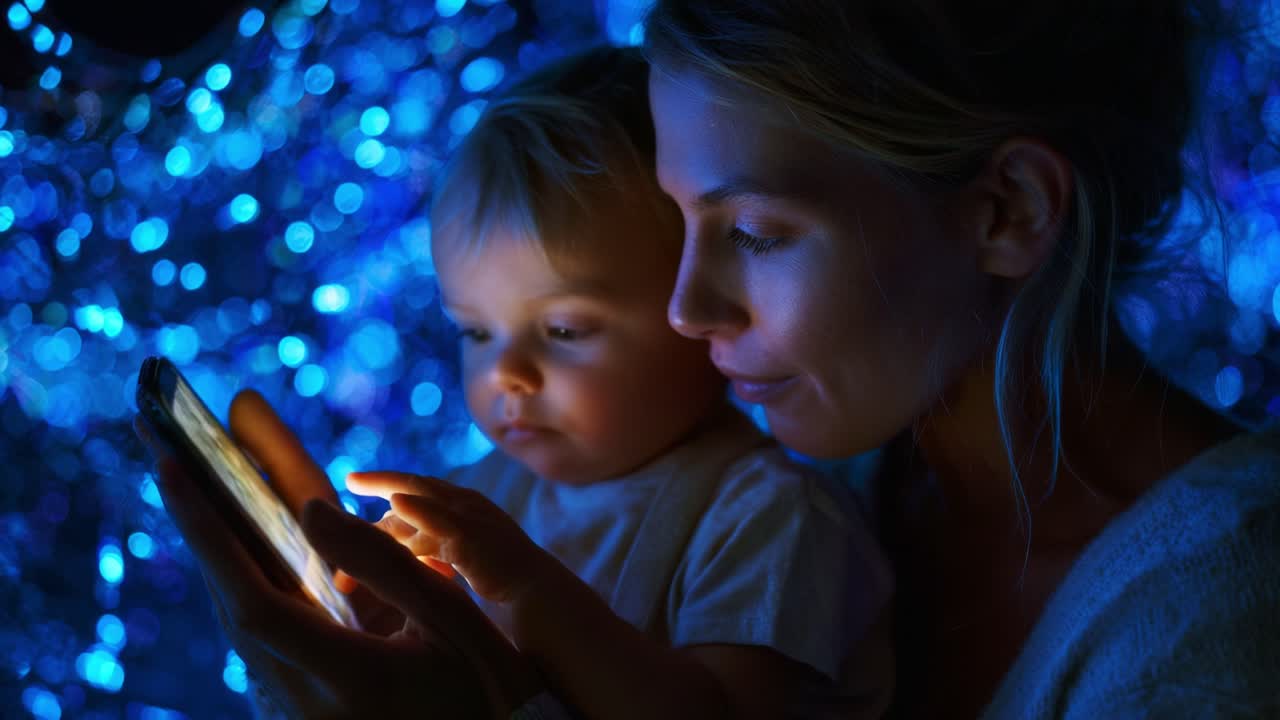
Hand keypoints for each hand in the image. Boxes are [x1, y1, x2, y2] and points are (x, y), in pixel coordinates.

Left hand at [134, 390, 543, 718]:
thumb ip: (386, 564)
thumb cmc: (483, 687)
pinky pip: (260, 632)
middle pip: (232, 606)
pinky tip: (240, 537)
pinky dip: (245, 575)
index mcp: (350, 677)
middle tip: (167, 455)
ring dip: (217, 548)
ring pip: (240, 620)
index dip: (210, 537)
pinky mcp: (298, 702)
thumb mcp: (454, 619)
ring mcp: (296, 708)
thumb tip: (312, 509)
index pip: (256, 603)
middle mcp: (306, 701)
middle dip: (198, 526)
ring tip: (195, 481)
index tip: (175, 470)